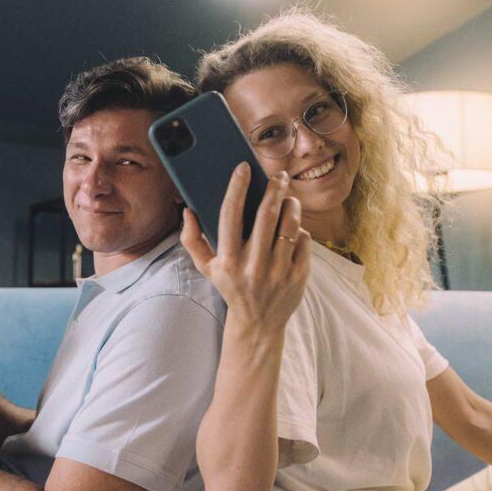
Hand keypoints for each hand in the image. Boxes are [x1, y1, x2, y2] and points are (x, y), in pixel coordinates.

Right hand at [180, 163, 310, 335]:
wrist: (258, 323)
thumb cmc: (230, 287)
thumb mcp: (206, 268)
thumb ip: (192, 240)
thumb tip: (188, 211)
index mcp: (228, 259)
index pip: (230, 215)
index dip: (236, 188)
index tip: (243, 167)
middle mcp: (253, 265)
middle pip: (266, 215)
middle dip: (274, 189)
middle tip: (278, 175)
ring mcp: (278, 271)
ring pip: (290, 225)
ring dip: (291, 205)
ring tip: (288, 198)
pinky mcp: (298, 276)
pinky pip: (303, 240)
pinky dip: (299, 230)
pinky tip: (292, 229)